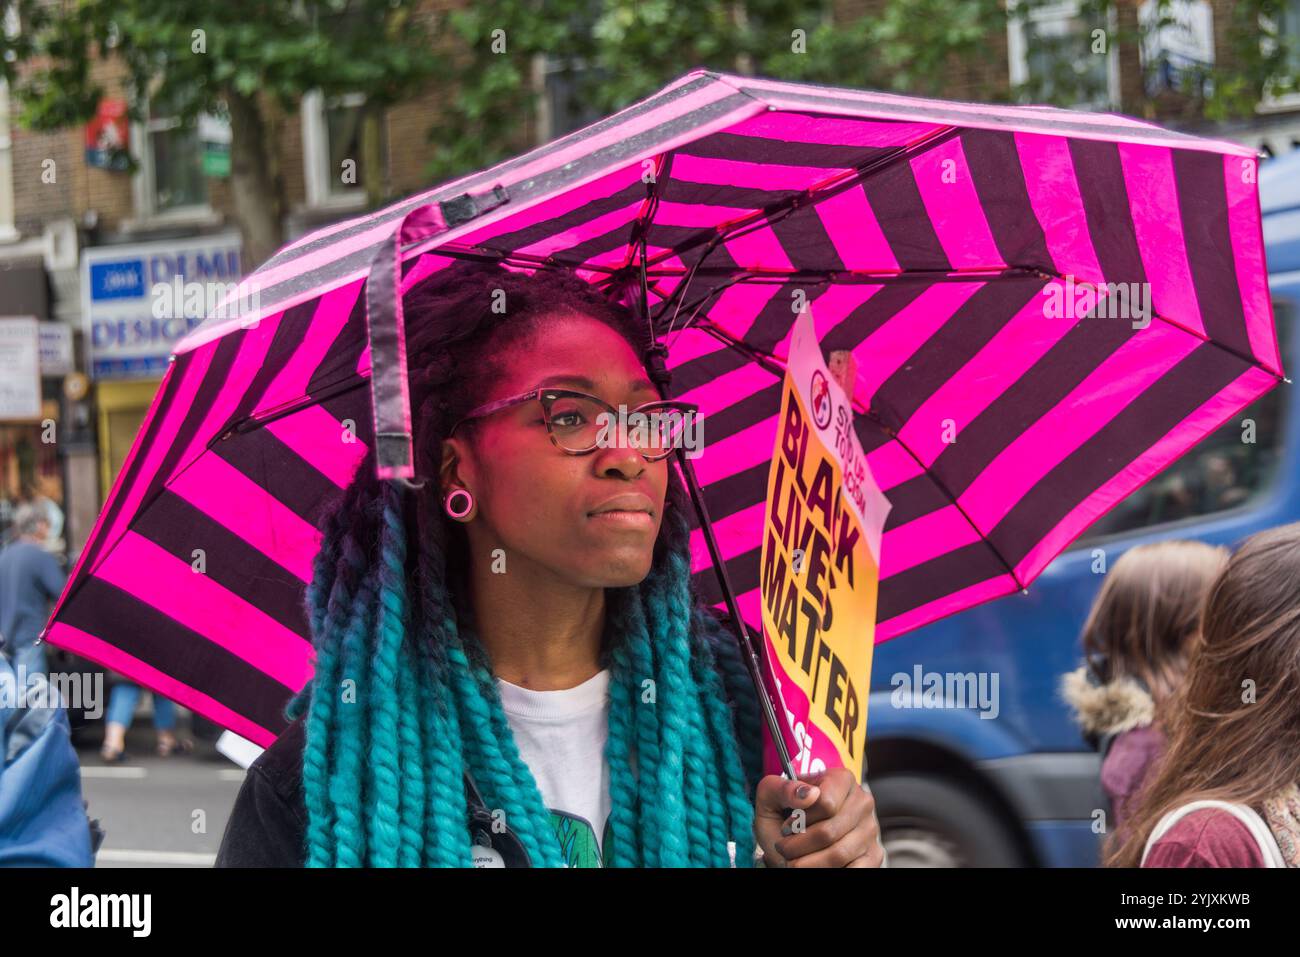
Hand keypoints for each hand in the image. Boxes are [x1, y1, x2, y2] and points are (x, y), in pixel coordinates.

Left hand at [753, 767, 883, 866]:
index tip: (787, 826)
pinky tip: (814, 866)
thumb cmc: (783, 817)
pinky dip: (827, 871)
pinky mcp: (874, 855)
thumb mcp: (771, 797)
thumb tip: (808, 794)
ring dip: (808, 863)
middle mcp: (862, 802)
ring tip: (793, 860)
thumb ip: (782, 789)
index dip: (800, 820)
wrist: (792, 840)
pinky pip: (854, 870)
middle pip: (829, 832)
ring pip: (838, 855)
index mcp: (841, 779)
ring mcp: (870, 829)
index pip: (825, 803)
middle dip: (798, 846)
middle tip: (784, 848)